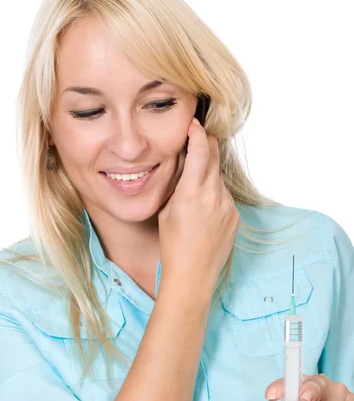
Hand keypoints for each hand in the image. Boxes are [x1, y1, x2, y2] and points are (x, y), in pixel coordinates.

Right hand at [157, 116, 239, 300]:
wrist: (193, 275)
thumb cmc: (173, 246)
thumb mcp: (166, 211)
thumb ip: (178, 186)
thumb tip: (184, 166)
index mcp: (191, 193)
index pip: (200, 150)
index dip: (198, 133)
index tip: (194, 125)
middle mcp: (213, 196)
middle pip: (214, 157)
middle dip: (206, 145)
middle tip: (197, 139)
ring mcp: (227, 206)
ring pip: (218, 178)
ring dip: (208, 174)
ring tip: (193, 192)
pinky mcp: (235, 216)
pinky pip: (224, 196)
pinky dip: (214, 195)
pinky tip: (203, 212)